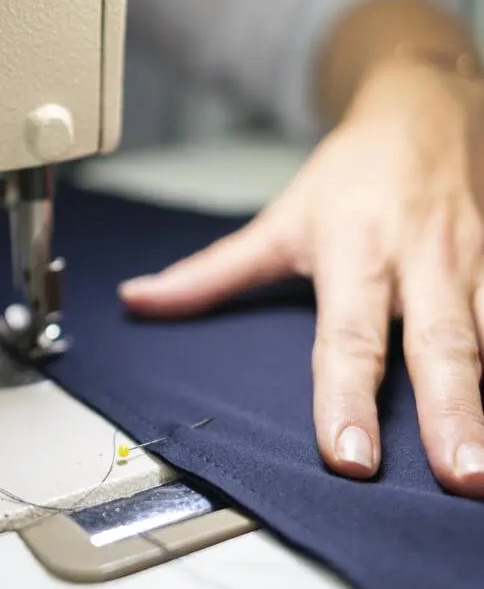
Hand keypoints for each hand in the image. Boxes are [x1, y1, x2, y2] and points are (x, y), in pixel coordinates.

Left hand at [120, 59, 483, 497]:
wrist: (424, 110)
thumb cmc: (349, 176)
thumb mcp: (280, 221)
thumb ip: (212, 274)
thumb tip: (138, 302)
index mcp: (354, 253)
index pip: (347, 335)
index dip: (346, 395)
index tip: (348, 456)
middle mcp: (420, 260)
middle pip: (439, 343)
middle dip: (453, 412)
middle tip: (460, 477)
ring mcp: (476, 259)